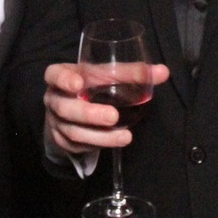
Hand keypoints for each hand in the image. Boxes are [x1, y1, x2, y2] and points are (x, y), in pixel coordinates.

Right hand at [43, 60, 169, 153]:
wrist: (71, 106)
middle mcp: (54, 98)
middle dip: (89, 114)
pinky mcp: (61, 140)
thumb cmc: (90, 84)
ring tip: (124, 136)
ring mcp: (55, 121)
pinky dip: (96, 145)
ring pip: (73, 131)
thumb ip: (132, 73)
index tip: (78, 83)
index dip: (63, 79)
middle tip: (113, 116)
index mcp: (60, 76)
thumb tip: (163, 72)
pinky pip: (76, 146)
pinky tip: (114, 142)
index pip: (54, 75)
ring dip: (99, 136)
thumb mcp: (106, 74)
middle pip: (66, 108)